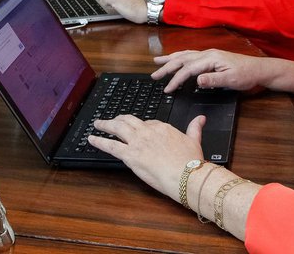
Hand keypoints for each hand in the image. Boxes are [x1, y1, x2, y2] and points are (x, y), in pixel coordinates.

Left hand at [88, 115, 205, 200]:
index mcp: (163, 128)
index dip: (141, 126)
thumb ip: (195, 127)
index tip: (138, 129)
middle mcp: (148, 131)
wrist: (186, 175)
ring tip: (98, 124)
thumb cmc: (191, 161)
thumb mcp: (195, 140)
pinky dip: (99, 141)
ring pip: (117, 128)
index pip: (148, 123)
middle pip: (129, 121)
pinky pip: (111, 146)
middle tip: (112, 120)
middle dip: (119, 119)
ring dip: (105, 125)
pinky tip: (92, 139)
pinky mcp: (130, 155)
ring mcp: (138, 142)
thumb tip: (200, 118)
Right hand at [151, 49, 267, 92]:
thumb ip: (213, 80)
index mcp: (211, 58)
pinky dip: (180, 57)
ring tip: (158, 61)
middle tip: (154, 75)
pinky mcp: (211, 58)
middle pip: (183, 59)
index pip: (188, 69)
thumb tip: (197, 80)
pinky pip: (191, 56)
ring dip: (171, 59)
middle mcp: (208, 54)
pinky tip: (177, 59)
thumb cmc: (246, 75)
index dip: (176, 79)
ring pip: (185, 55)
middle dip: (167, 67)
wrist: (259, 69)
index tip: (168, 89)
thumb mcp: (231, 80)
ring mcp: (209, 54)